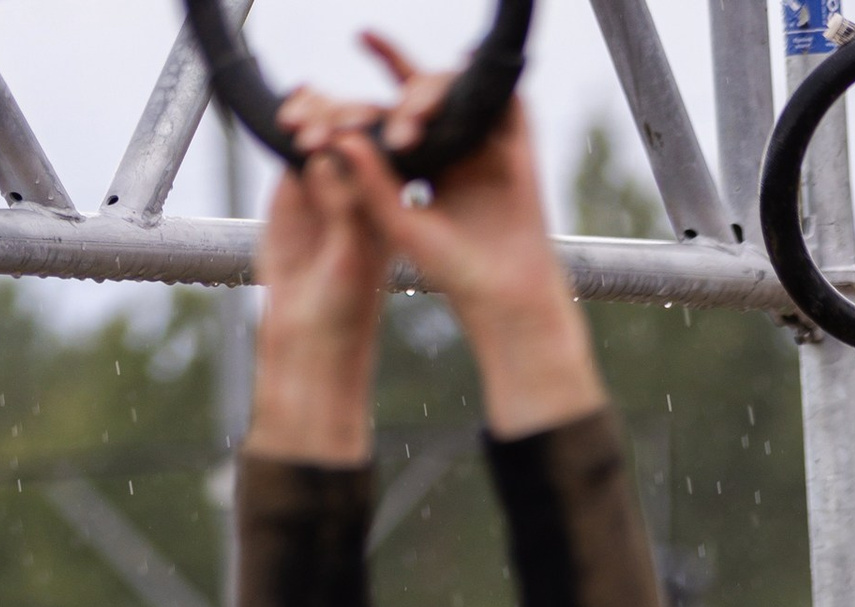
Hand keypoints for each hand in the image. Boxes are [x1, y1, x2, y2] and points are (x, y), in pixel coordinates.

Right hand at [248, 93, 398, 462]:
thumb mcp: (349, 257)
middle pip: (358, 134)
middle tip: (329, 118)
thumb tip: (335, 150)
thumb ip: (344, 206)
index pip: (391, 154)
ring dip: (315, 116)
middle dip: (344, 116)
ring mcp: (329, 188)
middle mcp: (364, 192)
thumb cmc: (343, 311)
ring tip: (302, 120)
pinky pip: (293, 148)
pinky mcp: (295, 190)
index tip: (366, 126)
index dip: (381, 130)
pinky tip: (284, 116)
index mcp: (391, 208)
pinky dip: (289, 128)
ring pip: (325, 134)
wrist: (307, 339)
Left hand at [301, 55, 601, 440]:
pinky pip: (505, 100)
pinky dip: (487, 78)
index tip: (344, 59)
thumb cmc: (452, 272)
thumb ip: (369, 180)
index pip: (388, 114)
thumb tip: (337, 134)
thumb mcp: (397, 224)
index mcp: (419, 164)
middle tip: (394, 129)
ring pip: (455, 92)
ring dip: (432, 90)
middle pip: (421, 95)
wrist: (506, 298)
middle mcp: (451, 147)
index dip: (364, 89)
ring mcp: (484, 144)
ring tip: (414, 113)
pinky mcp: (517, 147)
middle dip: (402, 96)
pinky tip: (466, 67)